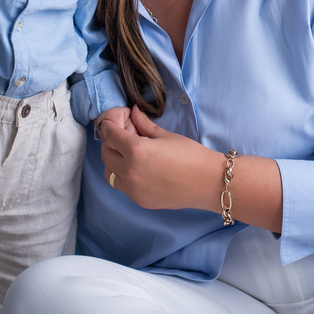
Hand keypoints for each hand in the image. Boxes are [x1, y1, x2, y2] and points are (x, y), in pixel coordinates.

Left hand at [100, 106, 221, 211]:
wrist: (207, 182)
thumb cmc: (190, 155)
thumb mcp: (165, 136)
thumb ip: (144, 124)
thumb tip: (133, 112)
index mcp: (135, 151)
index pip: (110, 135)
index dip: (109, 126)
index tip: (111, 124)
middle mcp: (130, 172)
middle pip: (106, 156)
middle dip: (110, 144)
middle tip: (122, 139)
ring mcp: (133, 190)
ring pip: (110, 175)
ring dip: (114, 164)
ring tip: (130, 157)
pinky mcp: (140, 201)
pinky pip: (123, 187)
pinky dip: (125, 178)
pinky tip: (141, 171)